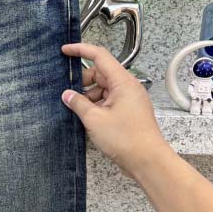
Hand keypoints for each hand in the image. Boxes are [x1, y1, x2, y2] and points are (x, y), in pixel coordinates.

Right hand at [60, 42, 168, 178]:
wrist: (147, 161)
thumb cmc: (125, 138)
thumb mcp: (94, 119)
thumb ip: (78, 103)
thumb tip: (67, 95)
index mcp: (122, 82)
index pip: (99, 56)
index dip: (80, 50)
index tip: (64, 51)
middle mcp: (127, 87)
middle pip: (100, 74)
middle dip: (82, 82)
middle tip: (68, 94)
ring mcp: (129, 100)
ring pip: (103, 89)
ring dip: (88, 97)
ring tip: (76, 111)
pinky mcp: (128, 112)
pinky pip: (108, 101)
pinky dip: (96, 106)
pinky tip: (86, 118)